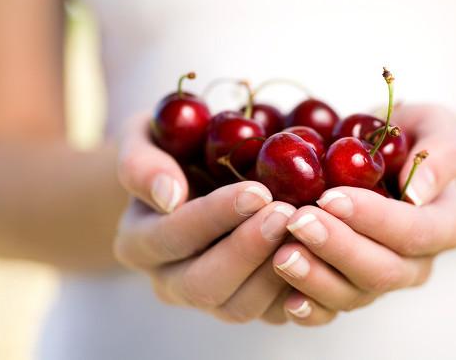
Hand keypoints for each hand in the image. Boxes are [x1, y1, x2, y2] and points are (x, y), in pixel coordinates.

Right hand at [114, 114, 293, 323]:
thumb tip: (169, 195)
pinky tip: (315, 253)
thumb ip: (141, 164)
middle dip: (247, 250)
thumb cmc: (171, 150)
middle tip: (285, 213)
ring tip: (303, 229)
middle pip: (203, 285)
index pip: (172, 237)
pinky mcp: (244, 303)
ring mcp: (208, 298)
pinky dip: (295, 290)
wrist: (194, 173)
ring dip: (274, 272)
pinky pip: (270, 314)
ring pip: (238, 307)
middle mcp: (169, 280)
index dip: (214, 217)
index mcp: (139, 241)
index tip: (256, 191)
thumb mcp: (142, 140)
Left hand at [265, 105, 455, 324]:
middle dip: (337, 248)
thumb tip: (417, 192)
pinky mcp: (348, 289)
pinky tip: (285, 298)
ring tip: (281, 255)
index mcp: (444, 226)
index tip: (331, 197)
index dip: (374, 219)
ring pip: (353, 295)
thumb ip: (441, 152)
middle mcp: (416, 263)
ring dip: (316, 279)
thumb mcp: (434, 125)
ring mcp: (381, 282)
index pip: (414, 232)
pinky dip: (309, 309)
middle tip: (298, 222)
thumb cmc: (408, 138)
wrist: (382, 158)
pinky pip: (331, 311)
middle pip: (381, 271)